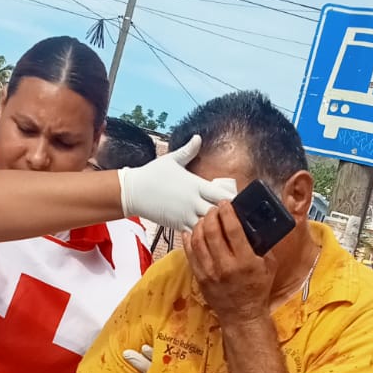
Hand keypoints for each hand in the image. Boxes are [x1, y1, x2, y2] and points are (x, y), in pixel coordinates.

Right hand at [116, 135, 233, 231]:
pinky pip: (195, 235)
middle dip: (228, 216)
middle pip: (219, 214)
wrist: (133, 191)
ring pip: (209, 227)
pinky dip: (203, 235)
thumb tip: (198, 137)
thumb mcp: (171, 160)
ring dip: (216, 227)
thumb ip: (188, 151)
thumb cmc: (152, 174)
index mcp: (196, 185)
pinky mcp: (177, 225)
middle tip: (236, 218)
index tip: (239, 202)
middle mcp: (193, 201)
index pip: (222, 196)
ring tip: (223, 228)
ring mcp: (185, 215)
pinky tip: (207, 234)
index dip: (233, 201)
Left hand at [185, 202, 276, 324]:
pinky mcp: (200, 278)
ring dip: (200, 225)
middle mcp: (226, 266)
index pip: (232, 229)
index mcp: (245, 261)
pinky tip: (192, 232)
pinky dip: (189, 239)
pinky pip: (190, 254)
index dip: (227, 212)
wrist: (243, 315)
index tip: (225, 204)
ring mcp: (210, 273)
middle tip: (214, 209)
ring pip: (198, 240)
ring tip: (205, 219)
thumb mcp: (269, 265)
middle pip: (212, 231)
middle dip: (212, 215)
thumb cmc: (258, 289)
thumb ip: (262, 244)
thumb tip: (255, 222)